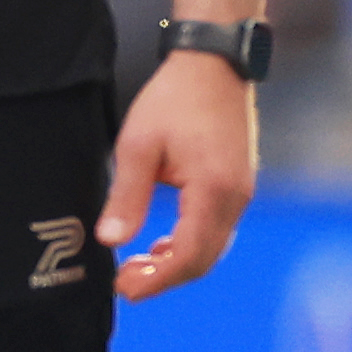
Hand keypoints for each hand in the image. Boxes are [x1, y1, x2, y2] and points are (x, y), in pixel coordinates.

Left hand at [100, 46, 257, 298]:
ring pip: (212, 247)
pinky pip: (216, 229)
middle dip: (164, 278)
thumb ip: (127, 197)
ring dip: (177, 263)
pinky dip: (190, 244)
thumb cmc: (174, 98)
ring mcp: (241, 192)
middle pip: (203, 260)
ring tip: (137, 265)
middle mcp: (236, 198)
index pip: (188, 256)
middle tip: (125, 283)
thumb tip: (110, 240)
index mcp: (213, 190)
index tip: (124, 288)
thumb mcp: (138, 146)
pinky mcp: (238, 185)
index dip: (156, 280)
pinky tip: (161, 243)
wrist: (214, 63)